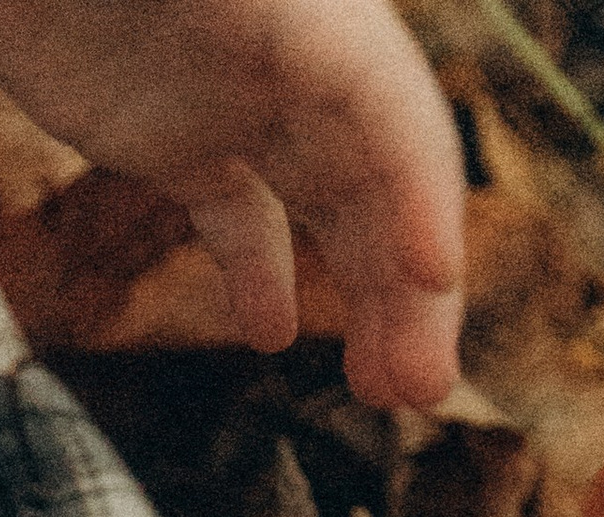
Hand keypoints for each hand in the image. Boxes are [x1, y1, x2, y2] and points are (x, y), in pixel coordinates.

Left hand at [0, 0, 465, 402]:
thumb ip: (245, 16)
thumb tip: (307, 68)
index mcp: (302, 3)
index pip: (386, 99)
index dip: (418, 185)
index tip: (430, 278)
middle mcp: (289, 46)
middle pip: (374, 171)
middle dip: (407, 281)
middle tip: (422, 391)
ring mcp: (232, 93)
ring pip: (324, 202)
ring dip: (364, 296)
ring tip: (382, 390)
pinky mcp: (173, 134)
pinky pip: (238, 211)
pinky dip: (260, 272)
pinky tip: (272, 337)